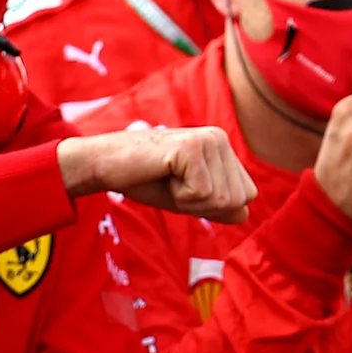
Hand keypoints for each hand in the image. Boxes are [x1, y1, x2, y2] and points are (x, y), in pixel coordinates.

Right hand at [63, 125, 253, 224]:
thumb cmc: (144, 179)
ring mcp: (208, 140)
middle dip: (203, 206)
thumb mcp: (188, 198)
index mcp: (223, 147)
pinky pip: (202, 194)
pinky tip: (162, 174)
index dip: (214, 206)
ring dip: (189, 201)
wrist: (105, 165)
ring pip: (221, 200)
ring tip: (167, 178)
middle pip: (237, 201)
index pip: (246, 197)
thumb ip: (218, 206)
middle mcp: (220, 138)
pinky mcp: (193, 147)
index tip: (184, 189)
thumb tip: (246, 214)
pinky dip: (180, 196)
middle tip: (173, 185)